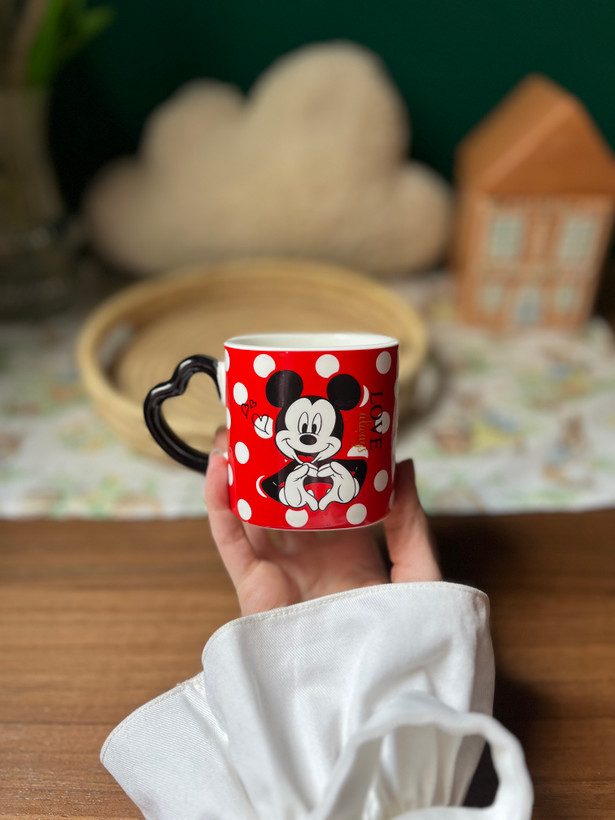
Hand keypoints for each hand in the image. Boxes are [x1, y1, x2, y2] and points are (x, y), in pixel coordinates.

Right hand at [204, 429, 440, 614]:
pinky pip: (231, 539)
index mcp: (348, 544)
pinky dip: (221, 503)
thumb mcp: (417, 573)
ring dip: (237, 469)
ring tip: (234, 429)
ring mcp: (279, 566)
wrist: (372, 695)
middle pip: (281, 493)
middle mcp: (309, 550)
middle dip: (268, 456)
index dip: (317, 455)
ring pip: (249, 508)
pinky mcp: (254, 585)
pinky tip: (220, 468)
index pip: (327, 489)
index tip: (311, 419)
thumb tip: (404, 462)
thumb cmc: (402, 637)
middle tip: (262, 412)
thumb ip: (410, 523)